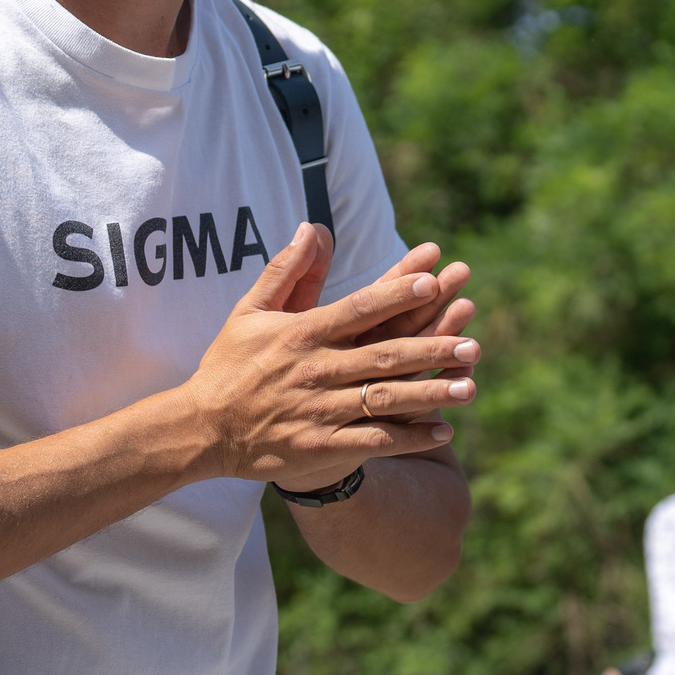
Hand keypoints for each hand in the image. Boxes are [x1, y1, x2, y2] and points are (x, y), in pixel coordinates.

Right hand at [182, 224, 480, 490]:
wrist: (201, 429)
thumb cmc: (230, 365)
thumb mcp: (250, 312)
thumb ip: (287, 271)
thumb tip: (314, 227)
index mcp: (302, 334)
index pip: (357, 309)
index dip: (396, 296)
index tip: (433, 283)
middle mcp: (315, 370)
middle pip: (383, 355)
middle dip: (431, 348)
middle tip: (472, 343)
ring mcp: (318, 411)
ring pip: (384, 400)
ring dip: (429, 393)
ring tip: (470, 386)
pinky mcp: (319, 447)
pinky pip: (373, 441)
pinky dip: (409, 438)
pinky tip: (443, 431)